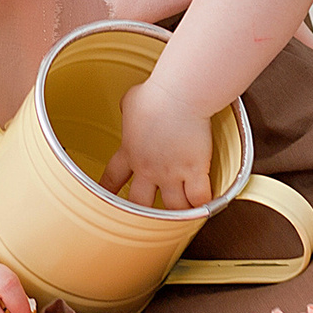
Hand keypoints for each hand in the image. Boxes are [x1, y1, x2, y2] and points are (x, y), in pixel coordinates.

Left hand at [101, 76, 215, 210]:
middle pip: (140, 203)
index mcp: (130, 152)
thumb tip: (130, 108)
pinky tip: (207, 208)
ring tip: (183, 215)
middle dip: (143, 212)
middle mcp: (148, 168)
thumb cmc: (156, 94)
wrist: (178, 95)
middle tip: (148, 218)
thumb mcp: (132, 100)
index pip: (112, 177)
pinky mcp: (195, 171)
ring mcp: (172, 173)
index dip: (108, 190)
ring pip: (173, 208)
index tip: (105, 200)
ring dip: (178, 212)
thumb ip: (129, 111)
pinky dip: (203, 206)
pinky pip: (199, 199)